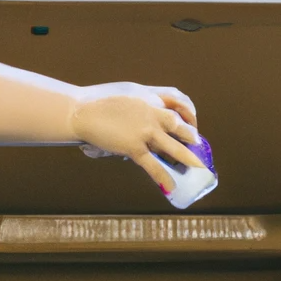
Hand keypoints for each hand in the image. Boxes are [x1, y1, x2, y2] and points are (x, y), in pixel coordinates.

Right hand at [70, 83, 203, 191]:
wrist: (80, 111)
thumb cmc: (97, 102)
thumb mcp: (125, 94)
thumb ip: (141, 104)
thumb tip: (148, 114)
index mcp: (149, 97)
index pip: (176, 101)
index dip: (187, 111)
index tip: (191, 119)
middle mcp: (151, 113)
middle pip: (179, 125)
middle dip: (191, 135)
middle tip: (197, 143)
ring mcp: (144, 131)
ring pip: (173, 146)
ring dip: (187, 157)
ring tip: (199, 166)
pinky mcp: (134, 147)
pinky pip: (152, 165)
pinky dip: (163, 177)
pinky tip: (171, 186)